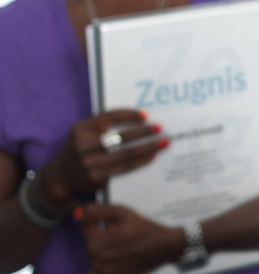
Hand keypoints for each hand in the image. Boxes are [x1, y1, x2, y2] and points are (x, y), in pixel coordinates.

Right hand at [44, 110, 166, 206]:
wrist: (62, 176)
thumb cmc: (81, 149)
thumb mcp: (83, 132)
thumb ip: (102, 124)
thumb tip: (138, 117)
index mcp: (81, 129)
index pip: (108, 117)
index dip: (129, 115)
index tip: (146, 115)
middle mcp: (82, 145)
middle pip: (120, 137)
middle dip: (143, 132)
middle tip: (160, 128)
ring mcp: (88, 163)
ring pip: (124, 154)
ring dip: (147, 148)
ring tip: (162, 143)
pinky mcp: (95, 177)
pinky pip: (123, 168)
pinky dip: (140, 161)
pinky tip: (152, 156)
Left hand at [79, 203, 181, 273]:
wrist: (164, 246)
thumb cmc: (143, 228)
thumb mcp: (121, 213)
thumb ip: (98, 211)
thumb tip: (81, 211)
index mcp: (95, 244)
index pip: (85, 230)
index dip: (95, 222)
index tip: (108, 220)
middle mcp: (96, 261)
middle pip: (90, 245)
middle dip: (100, 236)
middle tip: (118, 232)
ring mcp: (105, 272)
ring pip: (95, 259)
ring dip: (102, 251)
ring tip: (118, 246)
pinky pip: (101, 272)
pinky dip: (105, 266)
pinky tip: (116, 259)